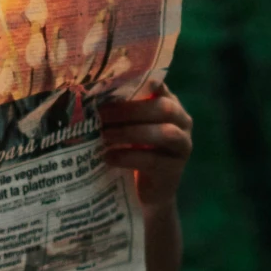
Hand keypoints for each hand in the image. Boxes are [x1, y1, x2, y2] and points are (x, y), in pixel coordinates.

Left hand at [98, 85, 191, 210]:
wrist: (145, 191)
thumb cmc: (133, 151)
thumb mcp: (128, 127)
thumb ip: (119, 111)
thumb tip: (89, 96)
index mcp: (170, 105)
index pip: (161, 87)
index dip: (146, 81)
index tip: (124, 79)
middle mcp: (182, 122)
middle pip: (164, 108)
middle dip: (131, 109)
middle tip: (101, 114)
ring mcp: (182, 146)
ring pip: (164, 133)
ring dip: (131, 132)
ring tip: (104, 135)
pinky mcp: (174, 170)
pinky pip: (153, 160)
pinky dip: (128, 157)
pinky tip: (109, 157)